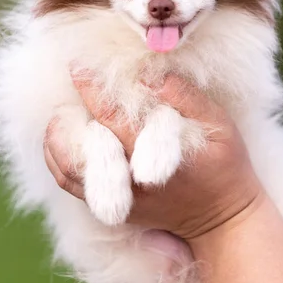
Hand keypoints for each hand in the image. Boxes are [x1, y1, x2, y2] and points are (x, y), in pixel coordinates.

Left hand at [44, 74, 261, 242]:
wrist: (224, 219)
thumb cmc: (224, 165)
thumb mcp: (219, 125)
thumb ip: (185, 98)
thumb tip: (149, 74)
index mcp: (154, 156)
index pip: (110, 116)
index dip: (90, 87)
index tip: (78, 64)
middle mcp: (128, 182)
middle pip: (81, 143)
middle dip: (67, 109)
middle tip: (65, 82)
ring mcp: (116, 200)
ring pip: (67, 170)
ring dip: (57, 137)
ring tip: (61, 109)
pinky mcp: (112, 210)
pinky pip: (72, 186)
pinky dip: (59, 160)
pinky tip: (64, 138)